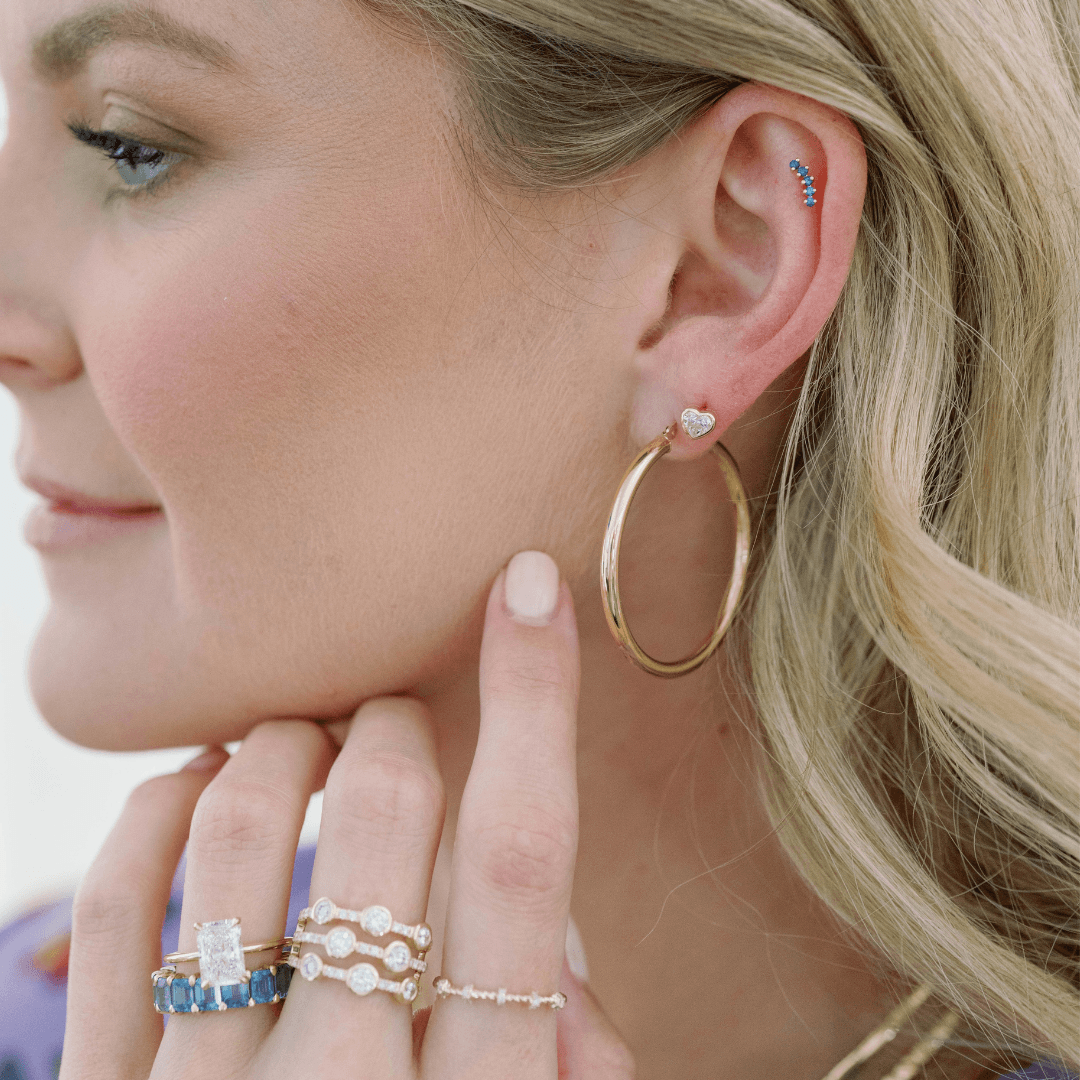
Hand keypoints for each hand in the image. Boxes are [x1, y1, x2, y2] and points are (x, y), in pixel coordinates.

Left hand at [58, 551, 634, 1079]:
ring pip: (242, 839)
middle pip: (389, 821)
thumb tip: (572, 967)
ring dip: (283, 748)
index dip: (534, 705)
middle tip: (395, 721)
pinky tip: (198, 787)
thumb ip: (575, 1077)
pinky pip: (115, 907)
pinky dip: (159, 811)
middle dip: (399, 729)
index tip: (528, 592)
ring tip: (305, 742)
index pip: (528, 858)